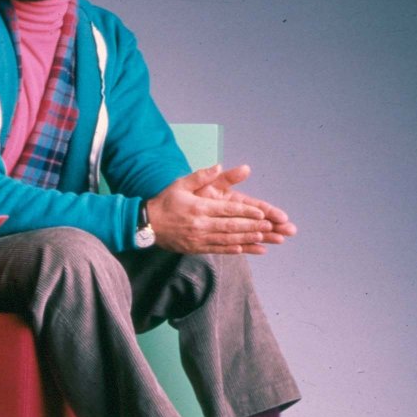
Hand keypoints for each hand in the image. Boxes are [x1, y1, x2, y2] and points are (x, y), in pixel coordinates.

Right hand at [146, 165, 289, 254]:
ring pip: (227, 239)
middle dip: (252, 226)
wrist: (146, 224)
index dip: (246, 212)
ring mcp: (198, 238)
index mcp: (198, 207)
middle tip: (271, 227)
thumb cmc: (165, 202)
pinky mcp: (195, 248)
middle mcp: (200, 224)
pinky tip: (246, 249)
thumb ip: (201, 176)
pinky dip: (233, 250)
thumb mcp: (181, 184)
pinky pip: (217, 249)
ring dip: (247, 239)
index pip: (227, 210)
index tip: (262, 213)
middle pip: (231, 226)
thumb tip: (219, 166)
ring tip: (264, 238)